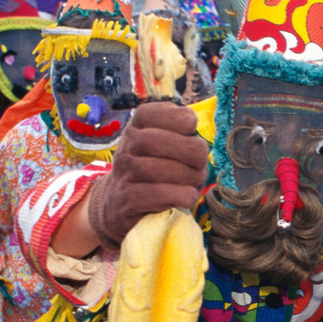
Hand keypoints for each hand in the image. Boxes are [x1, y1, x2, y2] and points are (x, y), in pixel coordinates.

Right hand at [87, 101, 209, 248]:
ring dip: (187, 176)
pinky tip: (188, 196)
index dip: (174, 116)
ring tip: (196, 181)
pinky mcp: (128, 200)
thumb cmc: (155, 175)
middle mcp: (125, 149)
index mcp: (135, 130)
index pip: (147, 114)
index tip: (192, 125)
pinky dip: (180, 195)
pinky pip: (156, 194)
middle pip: (154, 141)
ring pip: (155, 169)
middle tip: (201, 162)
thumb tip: (197, 132)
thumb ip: (180, 136)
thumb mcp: (164, 150)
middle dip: (188, 150)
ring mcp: (124, 175)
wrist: (121, 207)